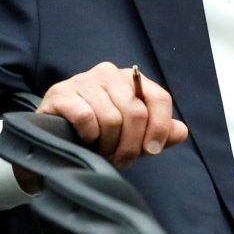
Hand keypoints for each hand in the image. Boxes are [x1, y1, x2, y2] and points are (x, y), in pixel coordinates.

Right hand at [36, 62, 188, 168]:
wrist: (52, 134)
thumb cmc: (99, 132)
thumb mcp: (133, 133)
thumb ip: (159, 131)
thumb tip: (181, 132)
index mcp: (132, 80)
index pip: (160, 98)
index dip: (160, 127)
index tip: (152, 151)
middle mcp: (109, 73)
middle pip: (136, 112)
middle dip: (131, 144)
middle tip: (122, 160)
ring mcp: (84, 80)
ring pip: (112, 119)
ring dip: (108, 145)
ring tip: (102, 152)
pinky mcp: (61, 93)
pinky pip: (86, 118)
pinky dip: (89, 137)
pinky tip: (85, 141)